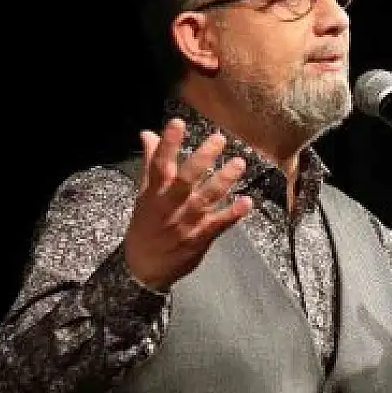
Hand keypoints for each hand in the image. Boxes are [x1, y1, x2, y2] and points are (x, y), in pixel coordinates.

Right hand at [123, 118, 253, 291]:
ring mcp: (187, 222)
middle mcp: (170, 206)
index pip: (159, 164)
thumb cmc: (145, 227)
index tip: (178, 123)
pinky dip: (234, 213)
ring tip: (239, 163)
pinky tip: (247, 202)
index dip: (168, 144)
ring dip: (224, 180)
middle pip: (186, 179)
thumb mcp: (144, 196)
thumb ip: (151, 164)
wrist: (144, 269)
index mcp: (154, 193)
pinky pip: (220, 224)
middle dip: (202, 158)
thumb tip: (149, 134)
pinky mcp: (201, 237)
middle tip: (219, 139)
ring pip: (207, 198)